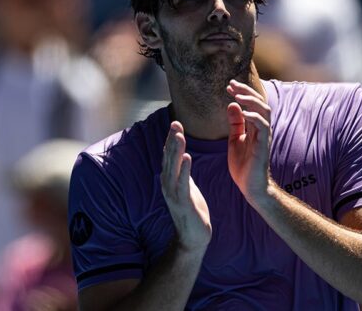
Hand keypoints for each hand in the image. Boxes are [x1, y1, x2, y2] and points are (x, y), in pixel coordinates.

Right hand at [161, 121, 211, 251]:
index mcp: (170, 180)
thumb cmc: (192, 212)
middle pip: (168, 158)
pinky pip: (182, 182)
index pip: (169, 156)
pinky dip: (184, 169)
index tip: (176, 123)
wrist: (193, 237)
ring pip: (173, 168)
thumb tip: (181, 157)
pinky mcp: (182, 202)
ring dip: (176, 151)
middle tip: (176, 123)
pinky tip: (187, 157)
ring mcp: (173, 194)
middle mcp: (168, 185)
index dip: (171, 140)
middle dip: (172, 140)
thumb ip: (183, 173)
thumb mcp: (187, 188)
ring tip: (180, 135)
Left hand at [226, 79, 271, 202]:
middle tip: (232, 84)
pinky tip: (244, 112)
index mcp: (254, 127)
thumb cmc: (243, 165)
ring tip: (238, 95)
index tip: (228, 86)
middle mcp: (261, 129)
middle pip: (260, 102)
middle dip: (246, 91)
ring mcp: (264, 136)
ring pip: (264, 110)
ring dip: (251, 100)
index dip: (241, 92)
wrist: (250, 186)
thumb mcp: (235, 139)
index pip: (251, 104)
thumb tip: (232, 104)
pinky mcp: (263, 145)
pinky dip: (254, 117)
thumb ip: (235, 123)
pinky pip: (263, 126)